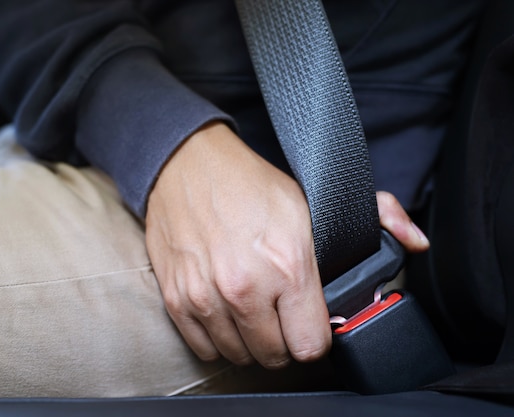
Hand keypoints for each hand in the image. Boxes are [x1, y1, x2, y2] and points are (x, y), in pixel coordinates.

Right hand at [146, 122, 427, 368]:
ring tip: (254, 311)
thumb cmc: (250, 184)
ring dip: (251, 340)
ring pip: (240, 355)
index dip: (316, 336)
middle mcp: (245, 287)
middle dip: (285, 340)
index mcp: (288, 264)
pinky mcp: (177, 298)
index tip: (311, 322)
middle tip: (282, 314)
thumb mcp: (316, 196)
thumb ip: (379, 217)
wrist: (187, 165)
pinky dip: (219, 339)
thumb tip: (417, 242)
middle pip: (276, 355)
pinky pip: (204, 348)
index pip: (311, 344)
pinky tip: (227, 313)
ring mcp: (207, 296)